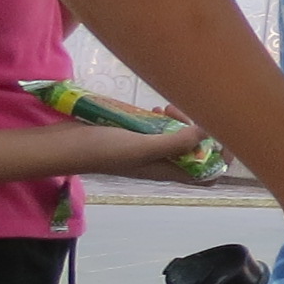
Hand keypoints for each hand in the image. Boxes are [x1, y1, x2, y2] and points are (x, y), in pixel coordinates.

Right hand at [67, 121, 211, 181]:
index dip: (219, 159)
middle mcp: (161, 163)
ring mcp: (148, 150)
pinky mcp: (135, 137)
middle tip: (185, 115)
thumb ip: (175, 144)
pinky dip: (163, 120)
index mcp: (167, 172)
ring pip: (178, 138)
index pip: (207, 175)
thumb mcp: (142, 147)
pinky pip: (159, 130)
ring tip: (167, 108)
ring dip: (181, 123)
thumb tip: (208, 135)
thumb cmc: (102, 150)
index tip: (220, 135)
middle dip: (200, 133)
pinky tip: (154, 109)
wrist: (63, 145)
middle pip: (196, 153)